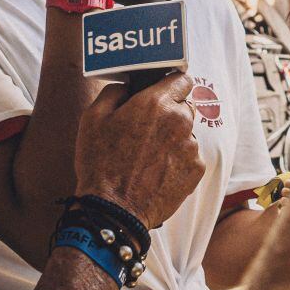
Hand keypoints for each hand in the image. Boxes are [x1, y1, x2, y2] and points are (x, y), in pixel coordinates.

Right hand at [75, 72, 204, 227]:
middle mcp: (180, 121)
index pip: (182, 79)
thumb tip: (128, 87)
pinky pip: (190, 157)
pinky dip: (177, 161)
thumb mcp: (93, 117)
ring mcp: (191, 147)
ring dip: (173, 138)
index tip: (161, 92)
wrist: (113, 210)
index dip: (170, 85)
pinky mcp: (196, 170)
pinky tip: (157, 171)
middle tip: (147, 129)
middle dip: (169, 112)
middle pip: (184, 106)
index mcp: (156, 103)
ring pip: (187, 133)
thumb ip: (115, 91)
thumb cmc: (100, 163)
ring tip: (149, 155)